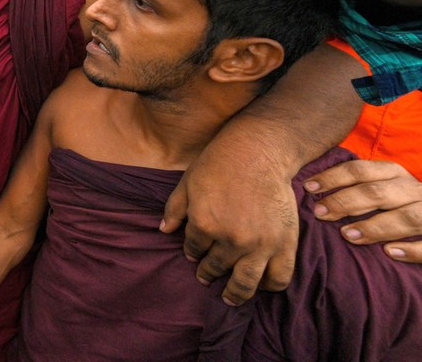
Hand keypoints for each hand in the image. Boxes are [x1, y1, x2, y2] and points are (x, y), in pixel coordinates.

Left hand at [162, 137, 297, 305]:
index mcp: (204, 224)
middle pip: (216, 268)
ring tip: (229, 296)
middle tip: (206, 278)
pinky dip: (269, 286)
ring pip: (246, 283)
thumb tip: (163, 230)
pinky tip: (260, 285)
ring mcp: (260, 244)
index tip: (193, 254)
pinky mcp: (285, 243)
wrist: (258, 153)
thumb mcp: (187, 184)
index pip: (193, 249)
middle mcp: (232, 240)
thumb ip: (174, 209)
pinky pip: (279, 277)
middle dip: (208, 275)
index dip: (191, 252)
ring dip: (235, 292)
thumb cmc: (218, 164)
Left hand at [306, 160, 421, 261]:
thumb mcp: (383, 190)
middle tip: (320, 213)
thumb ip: (359, 188)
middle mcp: (415, 189)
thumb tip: (314, 192)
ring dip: (376, 226)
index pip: (361, 170)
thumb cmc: (399, 206)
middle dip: (346, 202)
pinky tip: (389, 252)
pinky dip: (412, 249)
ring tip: (347, 235)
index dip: (333, 177)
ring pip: (407, 217)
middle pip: (379, 192)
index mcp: (396, 175)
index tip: (309, 188)